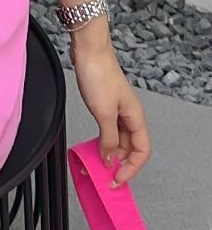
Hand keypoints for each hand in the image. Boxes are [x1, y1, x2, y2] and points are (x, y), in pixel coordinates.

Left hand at [70, 41, 150, 188]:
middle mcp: (129, 115)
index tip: (116, 179)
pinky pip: (107, 129)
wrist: (88, 51)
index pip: (141, 151)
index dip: (131, 168)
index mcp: (135, 118)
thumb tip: (110, 158)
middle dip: (118, 163)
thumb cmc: (99, 75)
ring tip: (95, 163)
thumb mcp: (104, 112)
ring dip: (108, 153)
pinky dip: (101, 140)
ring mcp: (116, 109)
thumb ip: (108, 138)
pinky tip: (92, 145)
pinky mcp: (104, 103)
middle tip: (103, 176)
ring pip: (117, 139)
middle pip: (129, 147)